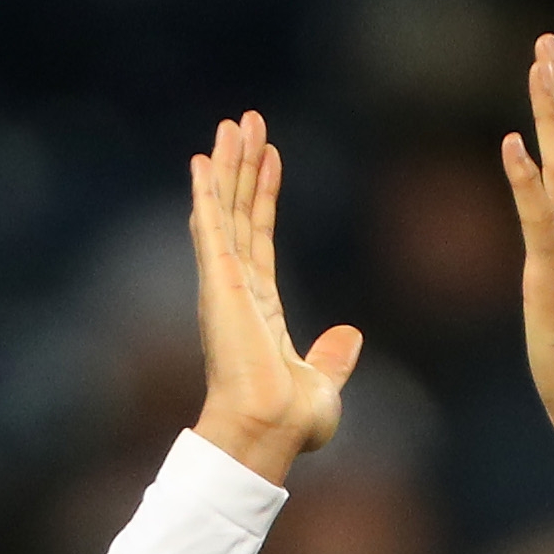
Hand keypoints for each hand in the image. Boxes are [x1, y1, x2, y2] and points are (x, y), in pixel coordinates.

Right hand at [189, 111, 363, 483]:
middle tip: (246, 122)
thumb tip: (351, 336)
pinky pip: (212, 229)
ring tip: (233, 123)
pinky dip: (206, 193)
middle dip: (243, 167)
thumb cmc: (290, 423)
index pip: (259, 240)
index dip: (263, 198)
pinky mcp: (220, 285)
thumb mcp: (323, 383)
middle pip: (238, 215)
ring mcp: (225, 286)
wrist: (269, 431)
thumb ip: (333, 357)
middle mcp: (237, 292)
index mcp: (259, 311)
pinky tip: (203, 160)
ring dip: (228, 166)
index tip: (269, 160)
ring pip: (225, 212)